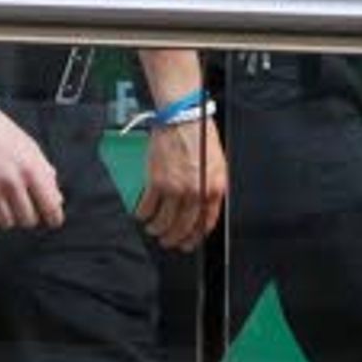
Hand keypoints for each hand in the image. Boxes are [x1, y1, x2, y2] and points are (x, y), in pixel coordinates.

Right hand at [0, 97, 64, 229]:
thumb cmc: (1, 131)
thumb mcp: (31, 148)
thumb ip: (46, 174)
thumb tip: (57, 200)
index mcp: (32, 168)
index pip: (50, 207)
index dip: (54, 218)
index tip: (52, 220)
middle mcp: (12, 179)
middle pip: (28, 220)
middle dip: (29, 216)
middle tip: (25, 206)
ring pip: (7, 223)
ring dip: (9, 217)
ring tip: (6, 203)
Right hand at [135, 115, 227, 250]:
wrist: (183, 119)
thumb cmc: (200, 137)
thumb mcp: (218, 165)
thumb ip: (213, 188)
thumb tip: (205, 208)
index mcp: (214, 188)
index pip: (205, 223)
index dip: (195, 237)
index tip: (188, 242)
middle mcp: (195, 192)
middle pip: (183, 226)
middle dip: (174, 238)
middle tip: (169, 242)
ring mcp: (175, 188)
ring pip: (164, 221)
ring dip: (157, 229)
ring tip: (154, 230)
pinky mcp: (156, 181)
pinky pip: (148, 206)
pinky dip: (143, 214)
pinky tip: (142, 216)